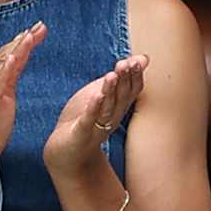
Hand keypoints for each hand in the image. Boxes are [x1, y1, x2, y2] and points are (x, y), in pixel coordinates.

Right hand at [0, 23, 45, 187]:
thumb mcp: (2, 99)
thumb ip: (9, 78)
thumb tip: (19, 58)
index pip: (6, 54)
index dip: (22, 41)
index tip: (40, 28)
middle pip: (3, 55)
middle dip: (22, 40)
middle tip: (40, 26)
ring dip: (14, 50)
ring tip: (29, 36)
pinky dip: (3, 71)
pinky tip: (12, 60)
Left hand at [43, 55, 144, 180]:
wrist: (67, 152)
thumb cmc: (86, 120)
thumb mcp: (104, 94)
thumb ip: (121, 77)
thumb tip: (144, 58)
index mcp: (118, 107)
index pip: (131, 90)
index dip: (135, 76)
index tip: (138, 61)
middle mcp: (112, 117)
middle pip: (121, 97)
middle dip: (124, 80)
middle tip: (126, 64)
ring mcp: (97, 127)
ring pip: (107, 107)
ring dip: (110, 91)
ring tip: (112, 75)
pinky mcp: (81, 134)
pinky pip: (89, 120)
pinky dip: (93, 108)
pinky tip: (96, 96)